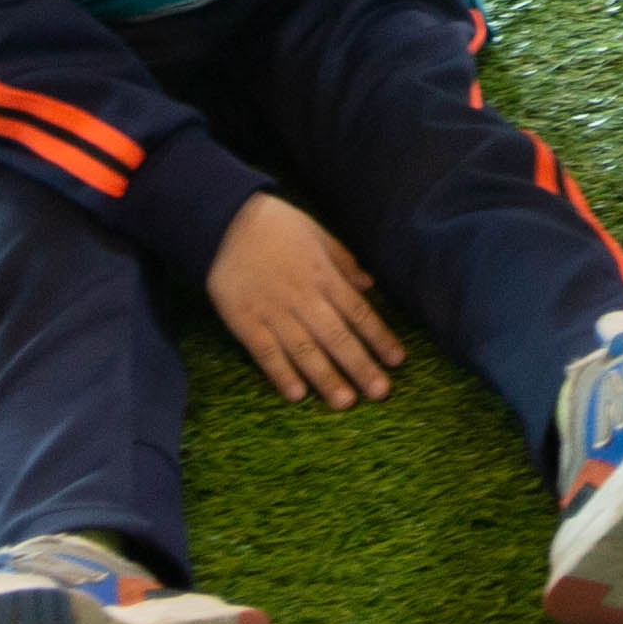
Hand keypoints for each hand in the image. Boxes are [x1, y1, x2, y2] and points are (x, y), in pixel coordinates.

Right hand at [205, 192, 404, 406]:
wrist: (225, 220)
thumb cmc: (277, 226)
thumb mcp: (318, 234)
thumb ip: (344, 262)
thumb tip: (369, 285)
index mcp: (324, 275)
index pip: (359, 312)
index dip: (379, 338)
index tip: (397, 360)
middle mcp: (303, 297)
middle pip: (337, 337)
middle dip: (360, 367)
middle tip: (380, 393)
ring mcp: (273, 311)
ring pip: (304, 350)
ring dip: (326, 378)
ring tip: (345, 402)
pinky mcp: (244, 321)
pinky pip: (266, 352)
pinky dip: (281, 374)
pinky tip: (297, 394)